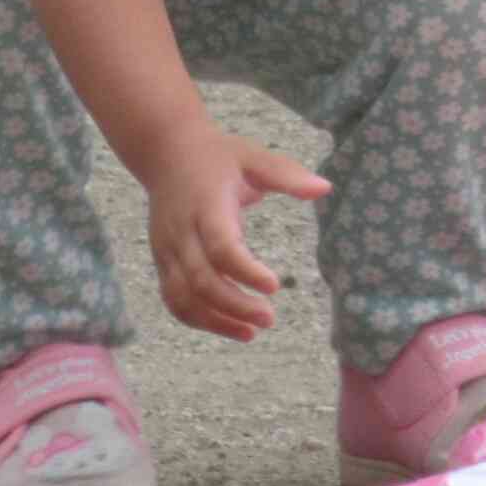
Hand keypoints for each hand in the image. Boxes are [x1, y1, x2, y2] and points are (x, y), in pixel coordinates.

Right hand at [138, 122, 329, 342]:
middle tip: (269, 319)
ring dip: (215, 321)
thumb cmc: (217, 157)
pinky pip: (173, 300)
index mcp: (205, 205)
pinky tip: (229, 327)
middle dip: (235, 306)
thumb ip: (286, 174)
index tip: (274, 286)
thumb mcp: (253, 156)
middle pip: (201, 280)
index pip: (221, 246)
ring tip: (252, 332)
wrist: (166, 152)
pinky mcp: (162, 262)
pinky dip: (198, 320)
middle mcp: (181, 231)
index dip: (245, 271)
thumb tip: (324, 188)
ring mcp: (167, 250)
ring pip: (183, 298)